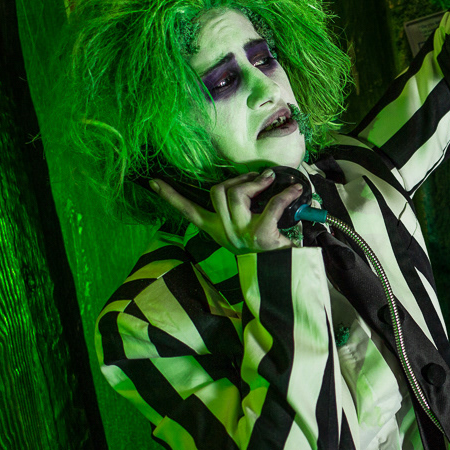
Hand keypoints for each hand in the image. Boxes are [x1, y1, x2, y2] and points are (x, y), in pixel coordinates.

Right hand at [149, 169, 302, 253]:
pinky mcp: (261, 234)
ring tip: (270, 179)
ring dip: (255, 181)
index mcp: (215, 230)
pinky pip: (272, 205)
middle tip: (258, 177)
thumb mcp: (240, 229)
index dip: (171, 196)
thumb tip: (249, 179)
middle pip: (217, 192)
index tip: (153, 181)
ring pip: (236, 194)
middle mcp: (224, 232)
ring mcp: (240, 233)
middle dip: (238, 179)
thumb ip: (235, 210)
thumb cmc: (262, 246)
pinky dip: (286, 194)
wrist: (281, 272)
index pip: (188, 211)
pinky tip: (296, 190)